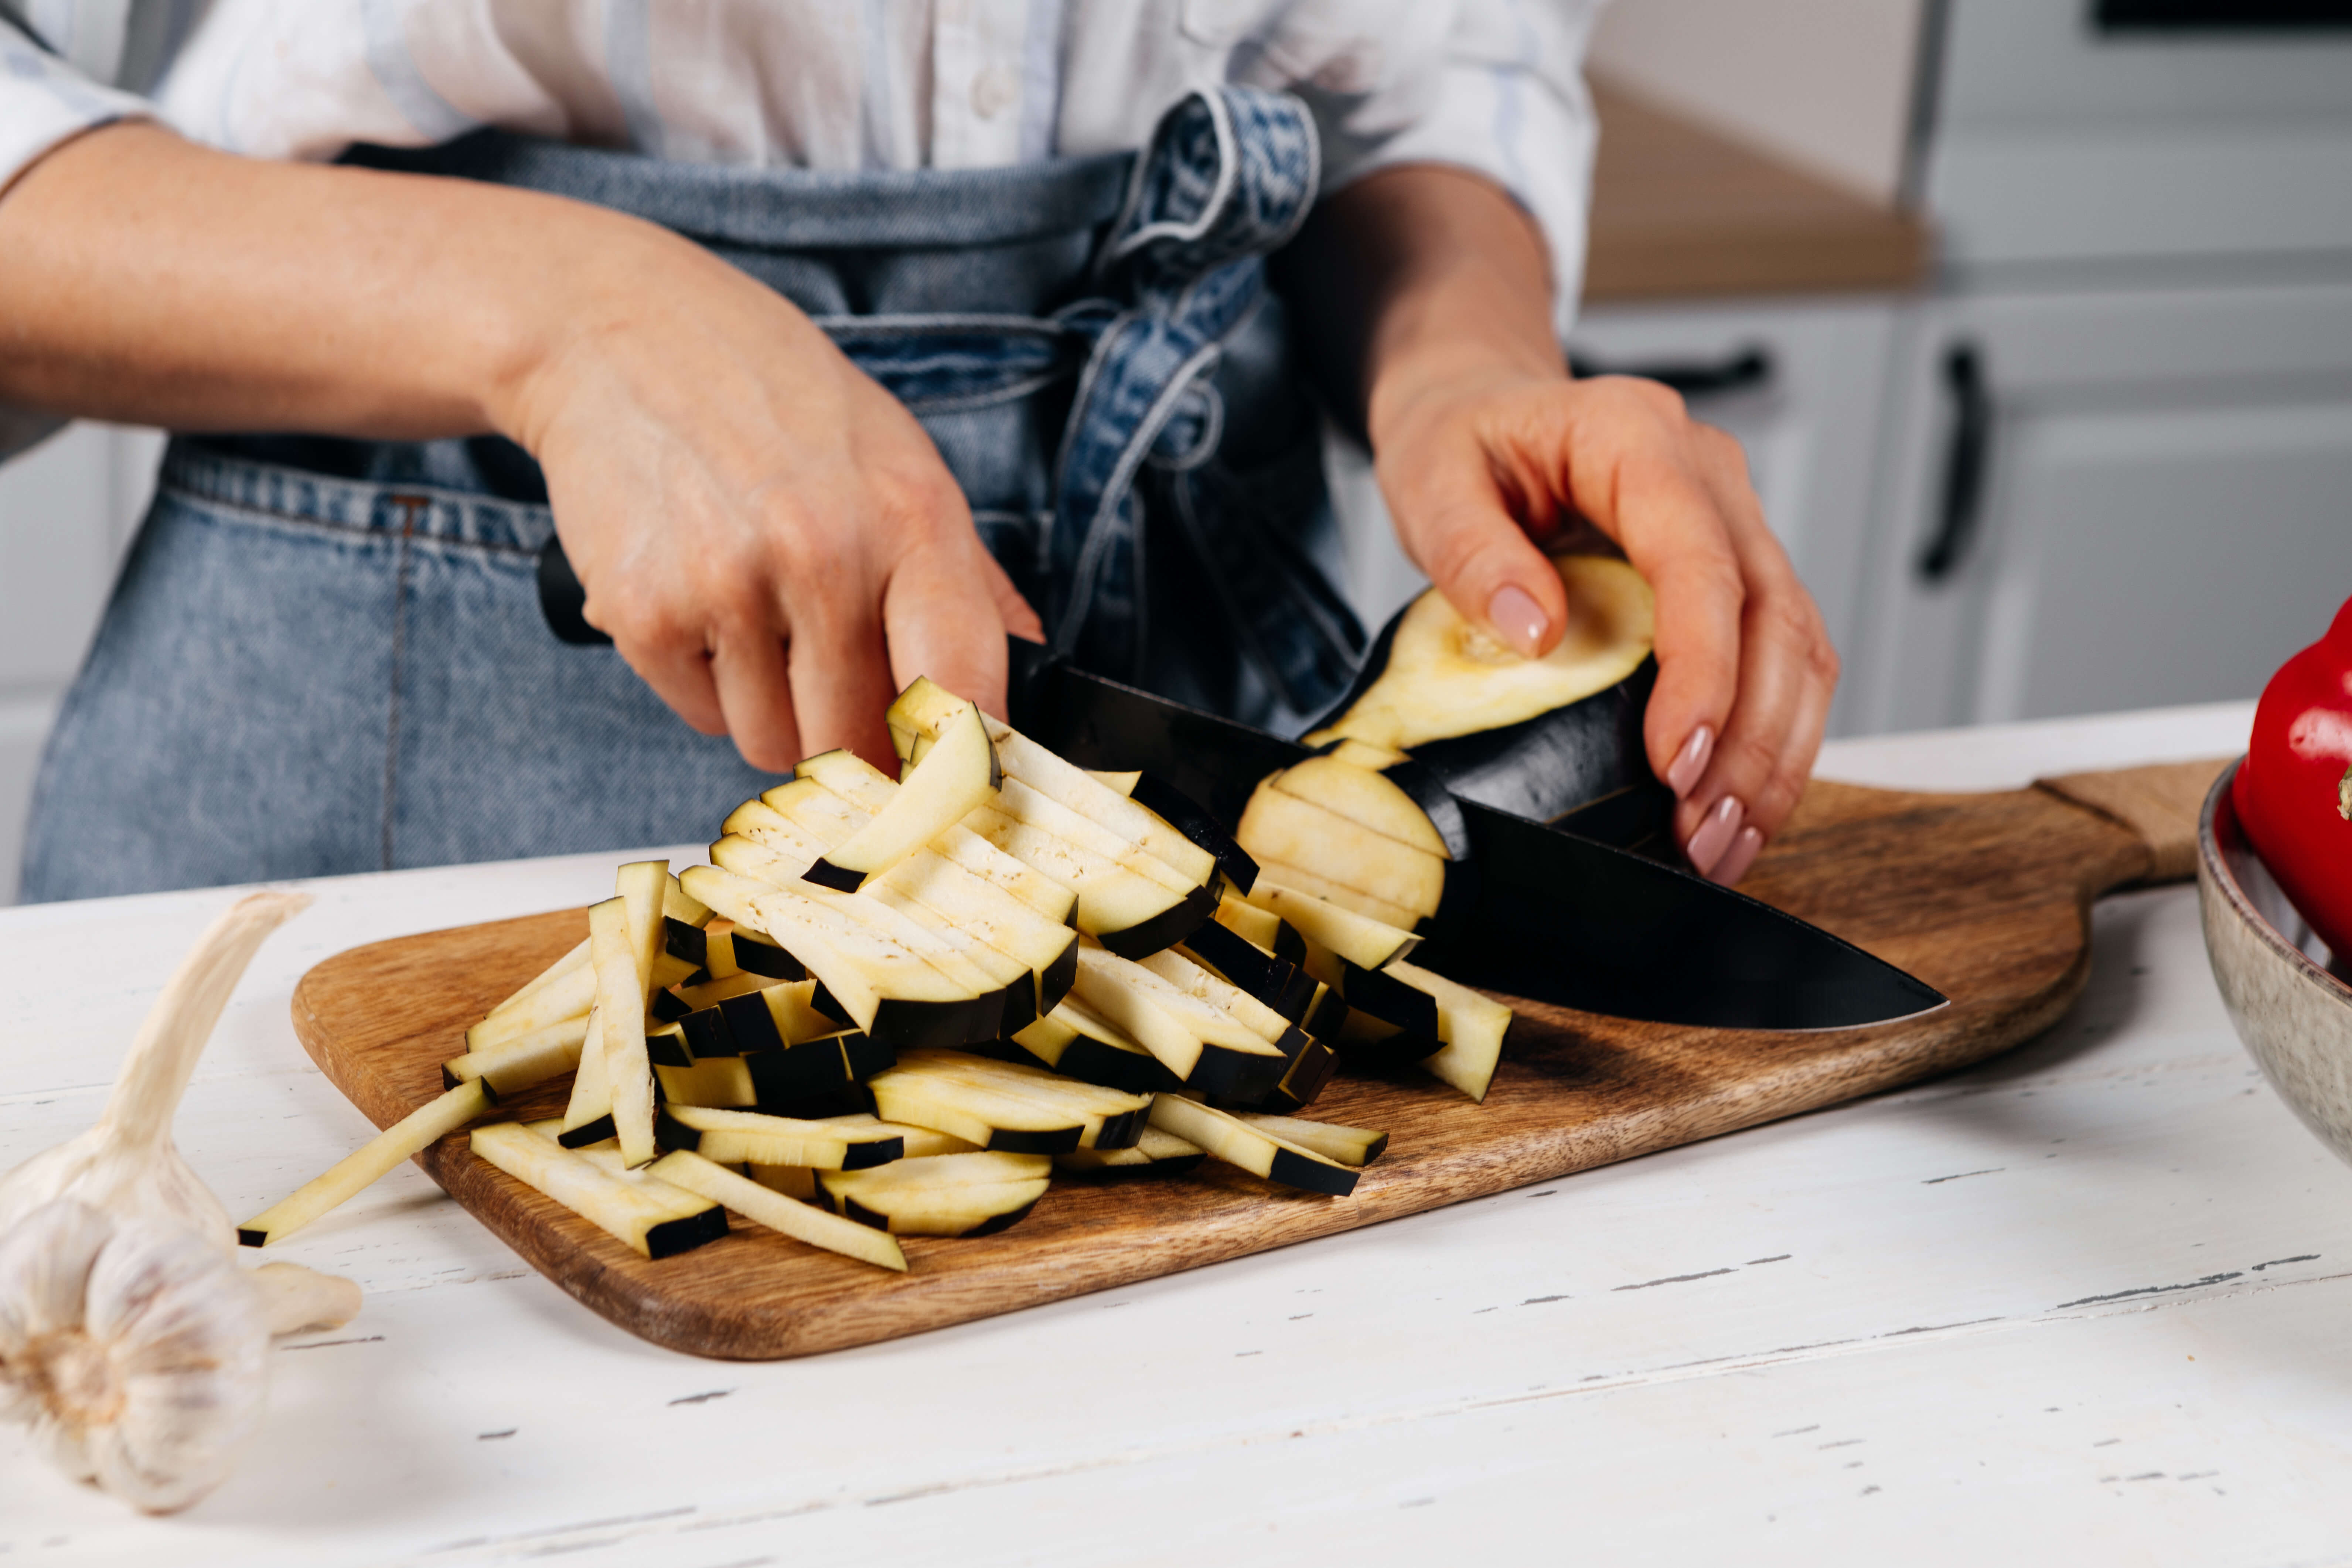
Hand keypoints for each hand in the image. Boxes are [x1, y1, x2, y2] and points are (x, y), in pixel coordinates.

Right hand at [501, 236, 1040, 772]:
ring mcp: (727, 584)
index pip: (964, 685)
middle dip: (858, 746)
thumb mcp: (897, 458)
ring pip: (775, 747)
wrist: (616, 335)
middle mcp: (822, 554)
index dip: (966, 767)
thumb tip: (1026, 671)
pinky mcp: (643, 612)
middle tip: (840, 693)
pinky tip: (705, 605)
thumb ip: (966, 576)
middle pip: (863, 744)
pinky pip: (702, 716)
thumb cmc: (772, 398)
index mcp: (907, 517)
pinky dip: (708, 686)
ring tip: (761, 621)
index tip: (962, 800)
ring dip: (776, 715)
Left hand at [1278, 164, 1836, 884]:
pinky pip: (1780, 654)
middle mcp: (1708, 475)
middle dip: (1752, 737)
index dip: (1704, 669)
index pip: (1701, 564)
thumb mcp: (1431, 480)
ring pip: (1799, 643)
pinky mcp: (1735, 569)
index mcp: (1637, 439)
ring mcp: (1733, 520)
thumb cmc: (1461, 441)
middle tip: (1705, 832)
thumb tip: (1537, 630)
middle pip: (1774, 614)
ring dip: (1775, 751)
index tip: (1675, 759)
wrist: (1482, 406)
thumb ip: (1473, 552)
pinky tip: (1734, 802)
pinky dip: (1769, 735)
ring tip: (1724, 841)